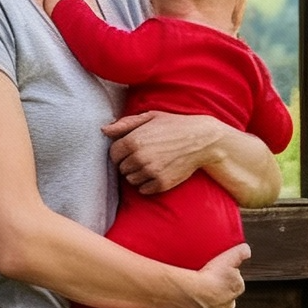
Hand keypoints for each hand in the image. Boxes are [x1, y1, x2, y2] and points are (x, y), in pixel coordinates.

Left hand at [104, 111, 226, 194]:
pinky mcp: (161, 183)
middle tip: (144, 157)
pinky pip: (143, 190)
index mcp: (133, 140)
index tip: (130, 151)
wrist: (202, 139)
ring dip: (138, 175)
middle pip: (121, 169)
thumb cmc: (175, 125)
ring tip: (151, 165)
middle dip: (129, 164)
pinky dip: (147, 185)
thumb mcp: (151, 117)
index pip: (113, 154)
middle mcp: (139, 157)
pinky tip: (157, 174)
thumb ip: (125, 124)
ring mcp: (150, 172)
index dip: (120, 153)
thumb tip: (104, 130)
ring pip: (131, 180)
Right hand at [181, 243, 249, 307]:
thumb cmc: (210, 276)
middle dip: (221, 291)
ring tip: (200, 294)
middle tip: (208, 283)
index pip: (236, 281)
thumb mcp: (228, 258)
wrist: (193, 293)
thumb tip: (247, 250)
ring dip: (212, 303)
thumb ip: (240, 253)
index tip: (217, 273)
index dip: (227, 277)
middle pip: (227, 296)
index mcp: (237, 287)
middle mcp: (231, 303)